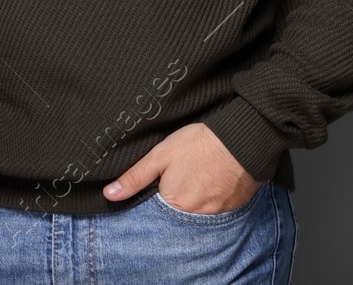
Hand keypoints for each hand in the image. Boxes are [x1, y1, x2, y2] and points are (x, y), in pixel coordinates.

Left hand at [100, 122, 260, 213]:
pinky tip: (213, 180)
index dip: (157, 197)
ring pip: (199, 212)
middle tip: (184, 176)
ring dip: (196, 199)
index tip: (163, 184)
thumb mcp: (161, 155)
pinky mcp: (235, 207)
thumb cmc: (200, 143)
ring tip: (198, 176)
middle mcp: (197, 216)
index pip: (157, 213)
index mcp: (175, 204)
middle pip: (179, 214)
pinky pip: (219, 209)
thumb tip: (109, 195)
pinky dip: (214, 198)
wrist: (243, 136)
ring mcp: (218, 214)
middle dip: (177, 199)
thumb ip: (135, 177)